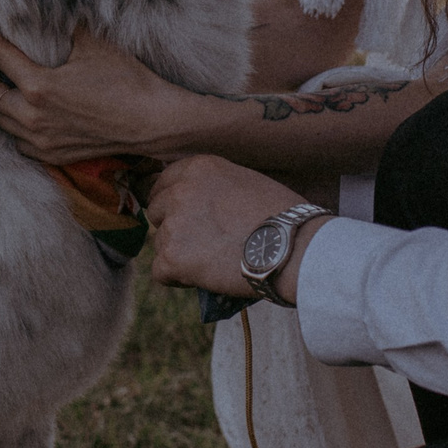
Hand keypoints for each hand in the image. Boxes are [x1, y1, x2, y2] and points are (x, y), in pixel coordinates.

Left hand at [0, 18, 198, 162]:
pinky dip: (12, 127)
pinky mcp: (53, 155)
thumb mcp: (92, 44)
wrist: (152, 121)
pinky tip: (17, 113)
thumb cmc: (126, 80)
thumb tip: (48, 6)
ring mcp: (41, 141)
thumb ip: (63, 26)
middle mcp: (33, 118)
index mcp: (39, 87)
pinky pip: (18, 143)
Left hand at [146, 156, 319, 300]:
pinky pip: (160, 272)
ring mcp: (173, 225)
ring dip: (179, 253)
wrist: (291, 248)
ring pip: (160, 242)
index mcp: (197, 168)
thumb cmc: (281, 216)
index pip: (163, 182)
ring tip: (213, 260)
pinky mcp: (172, 258)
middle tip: (202, 242)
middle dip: (173, 227)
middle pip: (156, 211)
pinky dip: (178, 278)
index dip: (174, 203)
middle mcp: (179, 191)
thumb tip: (199, 203)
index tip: (189, 218)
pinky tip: (204, 277)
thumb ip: (214, 186)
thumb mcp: (245, 181)